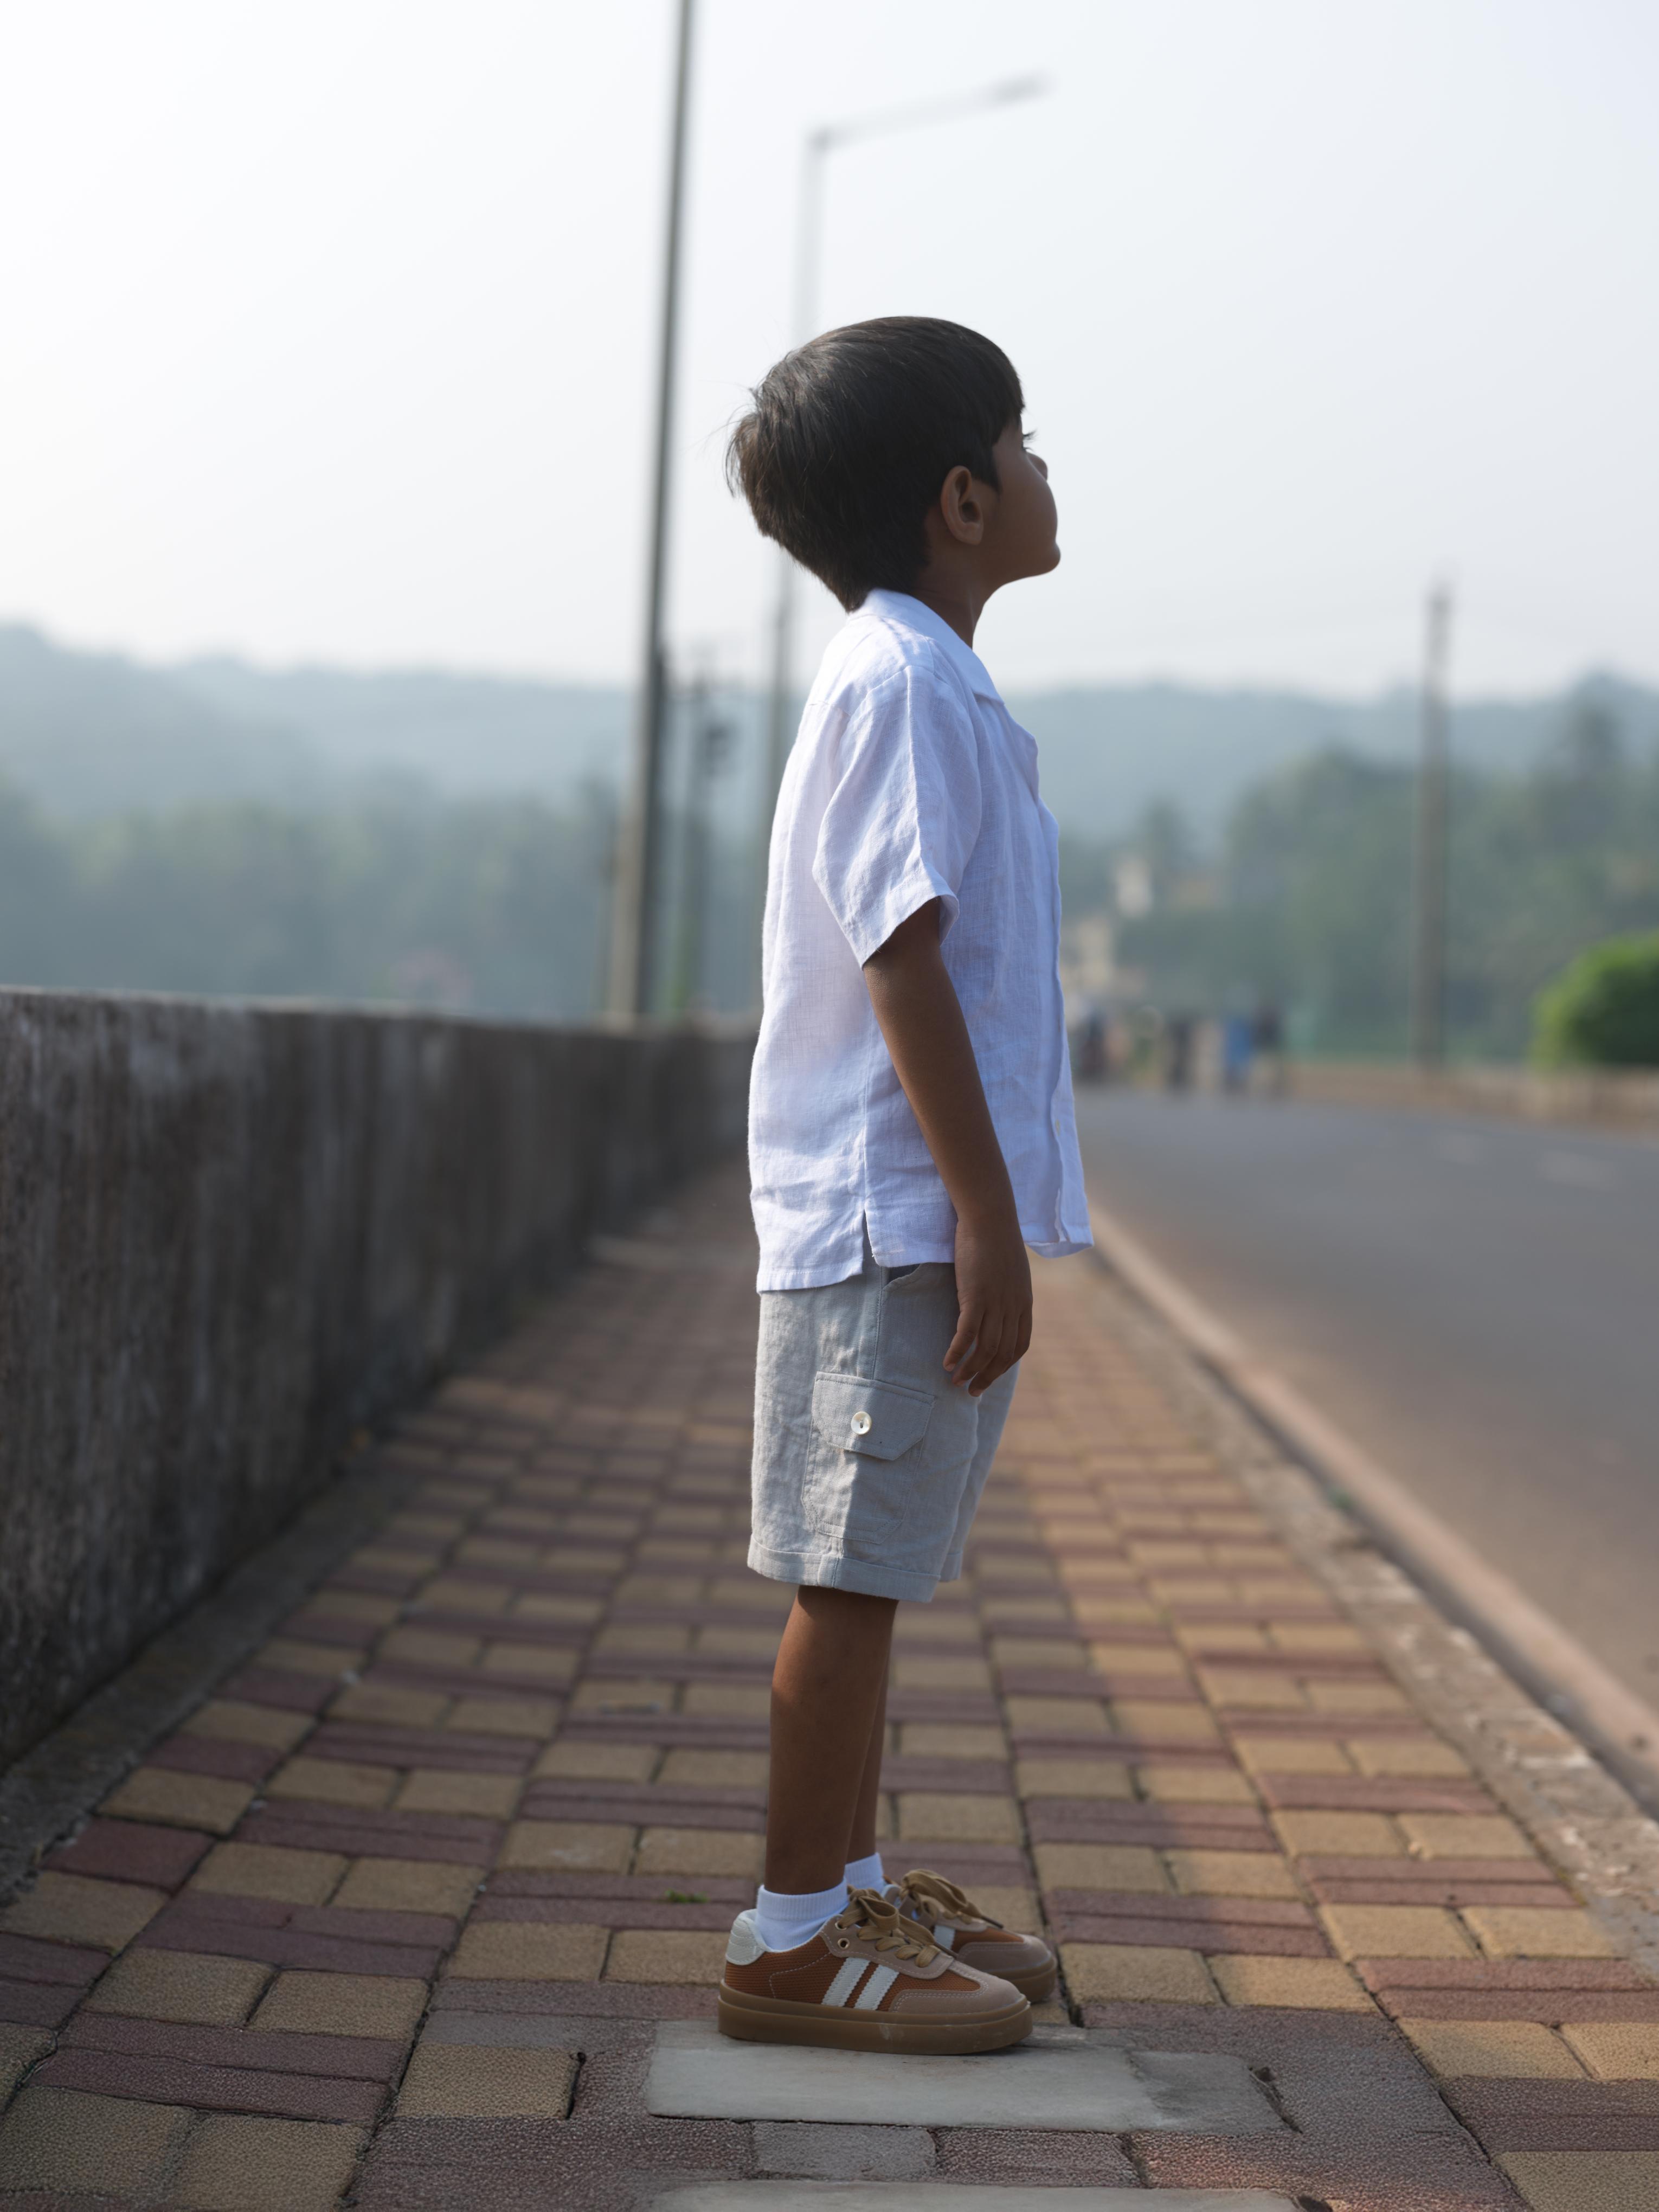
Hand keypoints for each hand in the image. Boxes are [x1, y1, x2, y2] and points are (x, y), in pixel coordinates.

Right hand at [944, 1211, 1032, 1395]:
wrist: (990, 1217)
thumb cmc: (996, 1239)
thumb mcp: (1011, 1271)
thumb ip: (1008, 1291)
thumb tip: (997, 1305)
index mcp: (1024, 1302)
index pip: (1019, 1346)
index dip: (1004, 1366)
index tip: (989, 1376)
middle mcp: (1013, 1307)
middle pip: (1003, 1354)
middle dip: (987, 1376)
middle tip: (971, 1390)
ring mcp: (996, 1302)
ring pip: (985, 1348)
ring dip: (970, 1369)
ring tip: (955, 1381)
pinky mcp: (975, 1295)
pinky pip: (967, 1333)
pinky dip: (958, 1352)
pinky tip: (947, 1363)